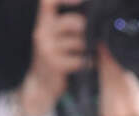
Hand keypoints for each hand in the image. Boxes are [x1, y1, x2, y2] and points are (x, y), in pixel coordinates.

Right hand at [18, 0, 87, 115]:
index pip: (48, 2)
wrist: (42, 84)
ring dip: (89, 49)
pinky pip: (81, 59)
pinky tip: (87, 65)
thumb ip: (69, 26)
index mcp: (44, 23)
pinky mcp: (54, 63)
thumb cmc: (56, 57)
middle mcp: (42, 32)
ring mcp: (47, 48)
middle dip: (88, 30)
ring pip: (80, 42)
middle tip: (92, 40)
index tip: (81, 1)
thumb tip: (95, 18)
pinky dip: (88, 63)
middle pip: (74, 22)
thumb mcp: (58, 38)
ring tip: (89, 54)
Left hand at [97, 44, 138, 115]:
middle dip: (106, 61)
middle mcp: (120, 110)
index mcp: (137, 104)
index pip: (120, 74)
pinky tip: (106, 70)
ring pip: (103, 83)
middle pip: (108, 77)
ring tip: (105, 54)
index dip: (112, 58)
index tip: (107, 44)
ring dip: (103, 69)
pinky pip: (102, 90)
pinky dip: (104, 79)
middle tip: (104, 44)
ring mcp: (110, 113)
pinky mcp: (103, 114)